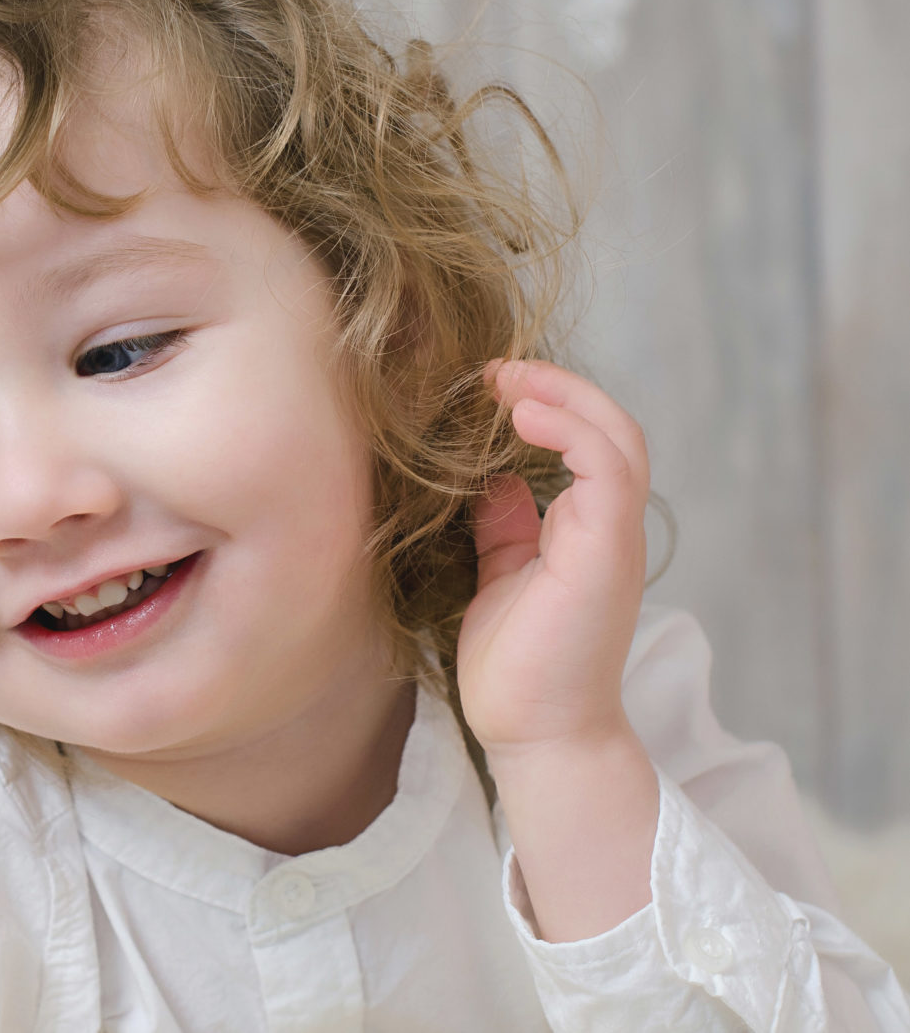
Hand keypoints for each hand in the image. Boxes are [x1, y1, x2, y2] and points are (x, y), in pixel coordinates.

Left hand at [456, 360, 649, 762]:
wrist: (535, 734)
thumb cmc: (515, 665)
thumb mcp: (499, 574)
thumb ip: (504, 524)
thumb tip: (490, 475)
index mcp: (586, 529)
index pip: (587, 442)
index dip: (545, 404)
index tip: (488, 385)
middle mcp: (608, 528)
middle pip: (610, 427)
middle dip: (555, 387)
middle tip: (495, 370)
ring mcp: (613, 539)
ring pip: (617, 438)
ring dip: (564, 397)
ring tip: (508, 382)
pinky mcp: (606, 553)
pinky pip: (606, 471)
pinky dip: (571, 431)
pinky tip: (523, 416)